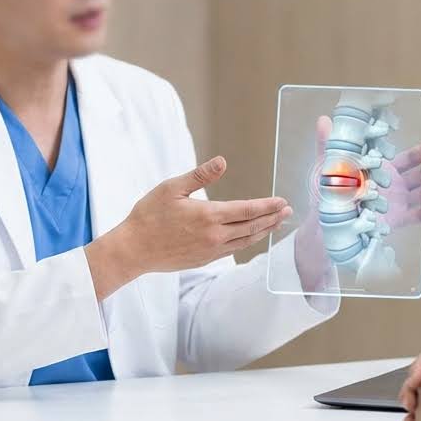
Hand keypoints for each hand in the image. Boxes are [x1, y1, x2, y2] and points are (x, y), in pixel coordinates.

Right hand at [87, 156, 291, 298]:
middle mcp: (214, 235)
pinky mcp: (204, 259)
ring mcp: (211, 250)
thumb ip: (200, 176)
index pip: (247, 210)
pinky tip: (251, 236)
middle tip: (287, 211)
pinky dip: (247, 241)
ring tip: (276, 223)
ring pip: (245, 241)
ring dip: (264, 231)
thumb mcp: (172, 188)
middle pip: (252, 226)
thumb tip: (222, 161)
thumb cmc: (149, 215)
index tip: (282, 201)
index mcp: (209, 215)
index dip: (267, 205)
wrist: (133, 250)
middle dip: (272, 217)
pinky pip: (233, 250)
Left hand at [294, 118, 420, 288]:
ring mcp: (397, 203)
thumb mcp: (328, 167)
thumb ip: (327, 144)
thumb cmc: (328, 193)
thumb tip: (323, 120)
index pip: (410, 157)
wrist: (325, 223)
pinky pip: (416, 215)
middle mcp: (394, 185)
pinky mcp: (396, 220)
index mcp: (384, 168)